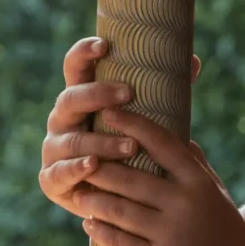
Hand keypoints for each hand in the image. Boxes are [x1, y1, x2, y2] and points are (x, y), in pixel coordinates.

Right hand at [37, 38, 202, 215]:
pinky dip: (76, 169)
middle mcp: (62, 120)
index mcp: (81, 99)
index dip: (84, 53)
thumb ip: (160, 94)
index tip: (105, 45)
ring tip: (131, 147)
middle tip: (128, 93)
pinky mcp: (50, 179)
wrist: (114, 200)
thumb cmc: (128, 150)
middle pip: (70, 98)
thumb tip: (194, 62)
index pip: (75, 68)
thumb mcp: (142, 120)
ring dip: (101, 141)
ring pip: (72, 139)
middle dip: (98, 94)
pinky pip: (59, 172)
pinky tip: (94, 166)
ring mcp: (54, 149)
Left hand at [71, 101, 244, 245]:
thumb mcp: (216, 192)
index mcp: (198, 183)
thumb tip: (175, 133)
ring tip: (78, 195)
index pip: (161, 144)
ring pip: (119, 211)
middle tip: (81, 163)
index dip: (132, 125)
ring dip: (93, 200)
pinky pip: (120, 244)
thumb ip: (195, 164)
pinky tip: (89, 224)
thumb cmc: (225, 230)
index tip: (106, 112)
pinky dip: (100, 232)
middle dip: (100, 169)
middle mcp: (186, 205)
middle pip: (130, 179)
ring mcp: (172, 236)